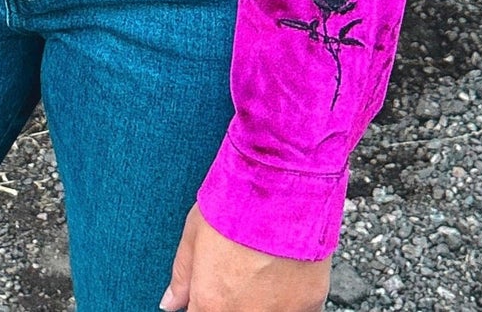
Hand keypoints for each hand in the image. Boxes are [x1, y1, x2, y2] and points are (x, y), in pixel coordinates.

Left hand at [161, 205, 330, 310]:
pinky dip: (289, 299)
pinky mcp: (310, 303)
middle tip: (241, 273)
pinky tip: (285, 271)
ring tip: (263, 268)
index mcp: (211, 302)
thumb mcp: (196, 230)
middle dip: (233, 301)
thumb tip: (171, 302)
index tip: (211, 293)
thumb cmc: (238, 200)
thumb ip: (183, 275)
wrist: (284, 183)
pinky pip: (296, 311)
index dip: (206, 304)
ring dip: (262, 301)